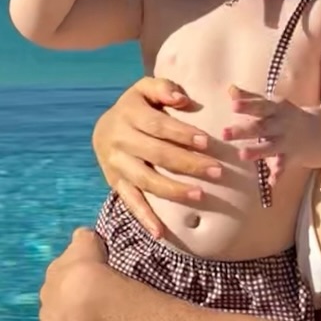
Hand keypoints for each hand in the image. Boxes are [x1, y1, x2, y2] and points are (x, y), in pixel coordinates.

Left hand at [39, 229, 107, 320]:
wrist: (86, 293)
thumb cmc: (90, 265)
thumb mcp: (87, 240)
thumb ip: (83, 237)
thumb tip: (83, 236)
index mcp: (55, 271)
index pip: (61, 273)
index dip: (74, 278)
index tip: (87, 282)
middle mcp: (46, 292)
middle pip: (55, 296)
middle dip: (66, 300)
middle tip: (86, 305)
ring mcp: (46, 316)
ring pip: (53, 319)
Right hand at [93, 77, 223, 237]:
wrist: (103, 129)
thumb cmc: (137, 107)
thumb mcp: (145, 89)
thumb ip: (163, 88)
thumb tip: (182, 99)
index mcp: (129, 114)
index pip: (159, 126)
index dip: (183, 135)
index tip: (208, 142)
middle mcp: (120, 140)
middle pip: (156, 154)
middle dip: (188, 164)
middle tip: (217, 171)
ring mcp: (116, 165)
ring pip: (146, 180)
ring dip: (173, 190)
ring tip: (199, 196)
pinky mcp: (115, 184)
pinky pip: (130, 202)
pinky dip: (145, 218)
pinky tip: (161, 232)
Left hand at [221, 86, 316, 189]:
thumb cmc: (287, 116)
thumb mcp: (273, 104)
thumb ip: (252, 98)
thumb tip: (231, 90)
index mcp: (277, 108)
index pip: (261, 105)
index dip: (248, 105)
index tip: (233, 105)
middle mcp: (282, 124)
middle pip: (261, 127)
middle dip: (243, 130)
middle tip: (224, 133)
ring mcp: (287, 141)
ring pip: (271, 147)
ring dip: (257, 151)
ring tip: (242, 155)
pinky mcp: (292, 157)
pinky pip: (284, 166)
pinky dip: (278, 174)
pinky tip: (270, 182)